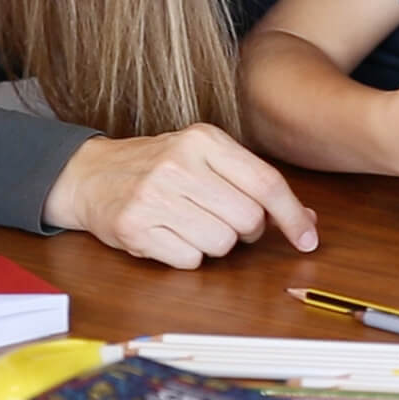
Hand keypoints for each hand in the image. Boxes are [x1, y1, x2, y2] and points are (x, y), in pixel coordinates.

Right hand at [42, 124, 318, 267]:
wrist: (90, 174)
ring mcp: (154, 196)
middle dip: (246, 230)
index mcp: (205, 139)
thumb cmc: (162, 166)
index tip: (308, 238)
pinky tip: (171, 234)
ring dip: (216, 243)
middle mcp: (180, 163)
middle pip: (248, 219)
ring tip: (192, 223)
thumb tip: (308, 220)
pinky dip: (188, 255)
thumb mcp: (208, 159)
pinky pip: (190, 260)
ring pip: (221, 244)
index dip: (292, 215)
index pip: (266, 182)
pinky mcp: (135, 228)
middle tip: (226, 219)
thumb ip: (255, 184)